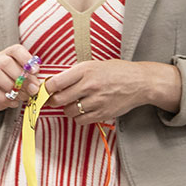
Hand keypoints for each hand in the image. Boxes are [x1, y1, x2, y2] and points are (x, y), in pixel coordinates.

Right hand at [0, 44, 42, 112]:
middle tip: (32, 89)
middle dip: (21, 78)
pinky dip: (3, 97)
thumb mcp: (25, 77)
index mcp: (9, 54)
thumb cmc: (14, 82)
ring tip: (22, 96)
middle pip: (6, 62)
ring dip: (11, 87)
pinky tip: (13, 101)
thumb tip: (35, 86)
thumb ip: (32, 78)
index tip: (35, 71)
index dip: (26, 59)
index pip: (16, 50)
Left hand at [45, 59, 176, 123]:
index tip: (45, 90)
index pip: (56, 82)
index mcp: (85, 70)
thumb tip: (54, 83)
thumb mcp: (94, 65)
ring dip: (67, 109)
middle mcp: (89, 85)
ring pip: (69, 111)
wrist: (140, 82)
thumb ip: (75, 73)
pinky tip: (83, 110)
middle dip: (53, 101)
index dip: (46, 88)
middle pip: (59, 99)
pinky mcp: (102, 113)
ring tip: (73, 103)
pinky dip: (78, 117)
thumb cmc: (116, 71)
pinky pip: (81, 120)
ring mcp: (96, 101)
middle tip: (54, 100)